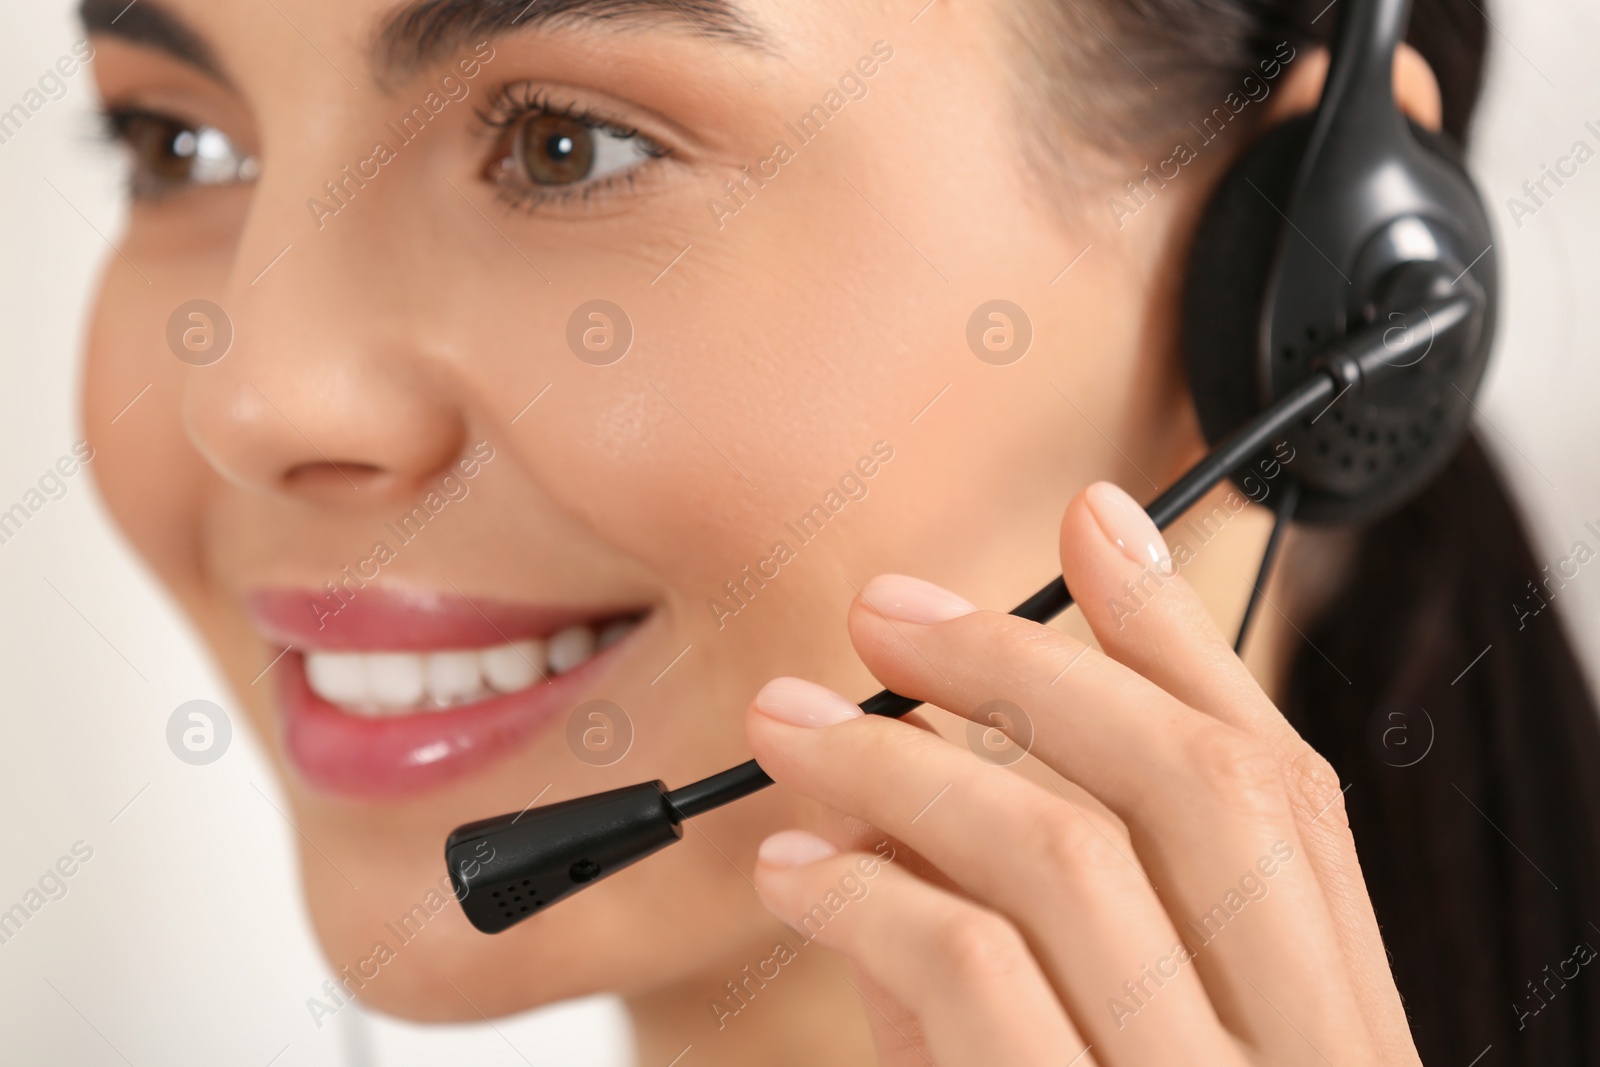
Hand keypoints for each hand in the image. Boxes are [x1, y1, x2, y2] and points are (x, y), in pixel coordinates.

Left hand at [745, 481, 1419, 1065]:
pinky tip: (797, 875)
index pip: (1283, 790)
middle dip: (1022, 670)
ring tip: (795, 734)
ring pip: (1067, 855)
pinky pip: (972, 967)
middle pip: (1191, 785)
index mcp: (1338, 1024)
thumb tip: (950, 743)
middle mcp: (1312, 1056)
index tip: (1090, 524)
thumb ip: (1046, 924)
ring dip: (904, 769)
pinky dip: (864, 895)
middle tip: (885, 616)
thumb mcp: (1107, 1050)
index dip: (1180, 637)